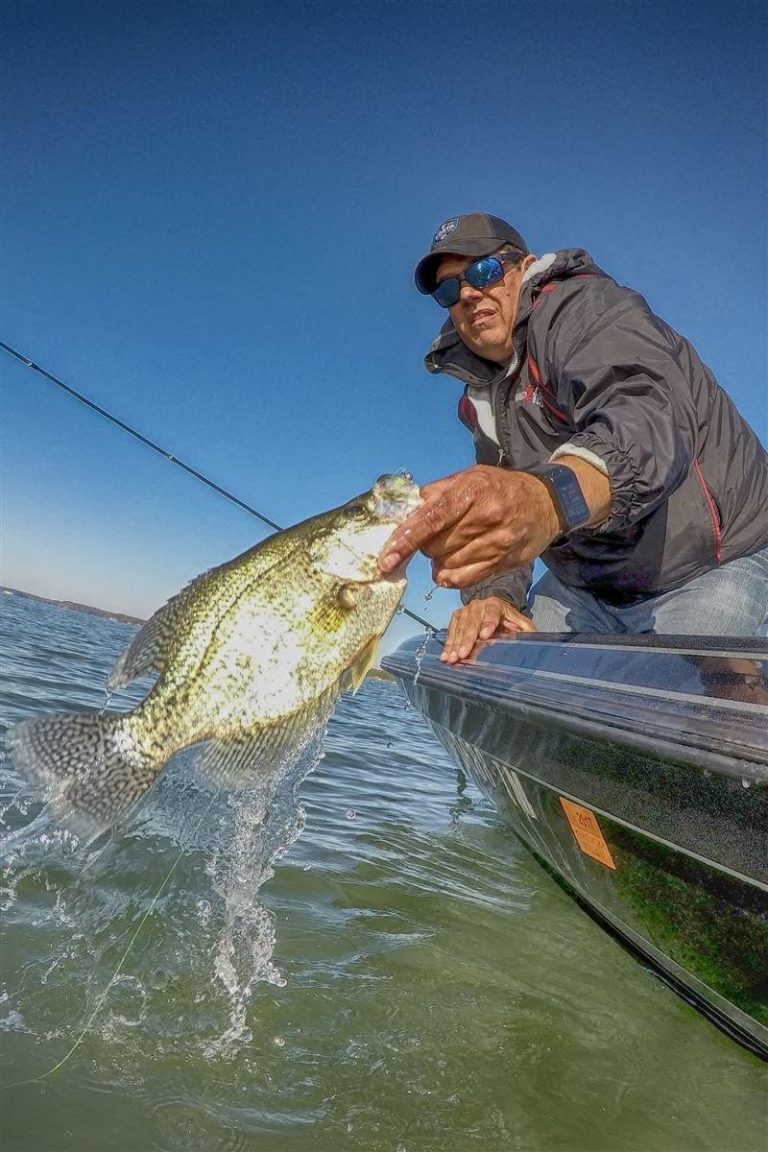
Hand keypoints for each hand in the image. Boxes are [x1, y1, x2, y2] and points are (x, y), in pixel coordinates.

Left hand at [378, 465, 559, 587]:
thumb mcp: (471, 476)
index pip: (432, 518)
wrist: (546, 502)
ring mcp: (496, 543)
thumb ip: (438, 492)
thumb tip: (408, 509)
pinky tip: (450, 566)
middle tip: (435, 536)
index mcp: (472, 491)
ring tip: (448, 548)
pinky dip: (449, 576)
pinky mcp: (502, 562)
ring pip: (447, 564)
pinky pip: (463, 579)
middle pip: (436, 545)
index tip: (388, 556)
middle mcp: (485, 517)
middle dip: (425, 546)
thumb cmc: (500, 488)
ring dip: (438, 561)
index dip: (407, 539)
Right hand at [442, 597, 535, 663]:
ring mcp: (466, 610)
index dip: (488, 623)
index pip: (492, 613)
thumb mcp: (522, 625)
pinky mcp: (457, 617)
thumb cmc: (509, 622)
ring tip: (451, 658)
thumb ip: (527, 631)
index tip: (485, 635)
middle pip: (472, 621)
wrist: (497, 612)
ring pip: (459, 626)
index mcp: (497, 605)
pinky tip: (445, 655)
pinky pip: (451, 630)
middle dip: (467, 639)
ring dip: (454, 643)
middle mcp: (479, 605)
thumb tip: (533, 641)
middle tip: (462, 654)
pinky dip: (448, 643)